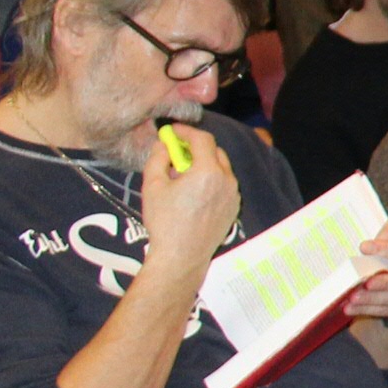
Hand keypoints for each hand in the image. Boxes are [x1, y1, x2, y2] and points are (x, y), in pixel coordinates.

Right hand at [139, 124, 240, 275]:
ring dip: (204, 163)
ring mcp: (234, 195)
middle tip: (176, 151)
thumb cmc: (164, 221)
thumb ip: (158, 159)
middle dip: (196, 147)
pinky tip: (194, 190)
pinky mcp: (234, 207)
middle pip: (215, 152)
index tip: (172, 131)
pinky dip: (212, 179)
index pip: (202, 139)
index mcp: (208, 172)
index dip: (186, 131)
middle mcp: (227, 180)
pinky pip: (225, 184)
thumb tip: (164, 144)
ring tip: (182, 173)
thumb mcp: (153, 186)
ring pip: (221, 168)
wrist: (182, 256)